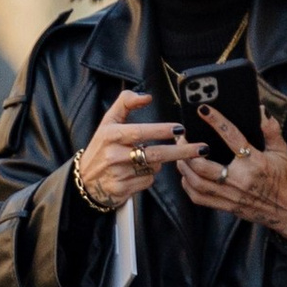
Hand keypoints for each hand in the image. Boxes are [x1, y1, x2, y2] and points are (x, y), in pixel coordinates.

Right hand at [74, 85, 196, 211]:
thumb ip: (125, 103)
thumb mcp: (108, 122)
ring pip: (153, 167)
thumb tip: (146, 96)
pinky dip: (148, 176)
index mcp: (111, 135)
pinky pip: (148, 181)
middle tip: (201, 149)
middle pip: (155, 154)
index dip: (160, 130)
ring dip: (156, 163)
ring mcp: (119, 173)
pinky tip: (136, 173)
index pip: (140, 131)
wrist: (85, 180)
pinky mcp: (123, 189)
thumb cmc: (101, 147)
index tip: (179, 128)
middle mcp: (114, 154)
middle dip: (181, 151)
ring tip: (143, 158)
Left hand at [180, 99, 286, 239]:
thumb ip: (271, 130)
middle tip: (182, 137)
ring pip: (196, 182)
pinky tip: (186, 174)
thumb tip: (260, 110)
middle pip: (203, 165)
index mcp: (254, 163)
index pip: (232, 137)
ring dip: (184, 166)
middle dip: (188, 150)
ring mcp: (230, 195)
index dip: (216, 121)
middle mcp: (240, 180)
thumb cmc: (283, 178)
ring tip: (180, 154)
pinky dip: (188, 185)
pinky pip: (198, 197)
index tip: (203, 109)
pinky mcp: (226, 206)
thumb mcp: (281, 152)